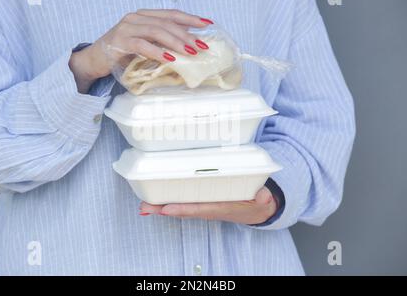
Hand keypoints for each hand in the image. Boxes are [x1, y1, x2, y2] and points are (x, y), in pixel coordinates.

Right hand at [68, 9, 213, 92]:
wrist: (93, 60)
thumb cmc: (120, 53)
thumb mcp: (143, 44)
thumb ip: (159, 42)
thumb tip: (186, 48)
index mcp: (143, 16)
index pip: (171, 14)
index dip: (190, 18)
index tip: (207, 24)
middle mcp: (136, 18)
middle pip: (167, 23)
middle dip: (187, 34)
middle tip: (201, 46)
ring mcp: (127, 28)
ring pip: (157, 31)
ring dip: (176, 42)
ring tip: (190, 52)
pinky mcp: (120, 42)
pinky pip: (142, 45)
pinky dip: (157, 52)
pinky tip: (170, 58)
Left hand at [139, 187, 277, 224]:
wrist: (257, 210)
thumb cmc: (256, 202)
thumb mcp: (263, 199)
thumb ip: (263, 197)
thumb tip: (263, 196)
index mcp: (222, 208)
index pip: (200, 208)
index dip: (183, 209)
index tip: (167, 208)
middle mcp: (209, 209)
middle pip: (183, 210)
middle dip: (163, 209)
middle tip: (144, 207)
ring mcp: (204, 207)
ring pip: (180, 207)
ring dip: (161, 207)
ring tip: (143, 205)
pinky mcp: (202, 203)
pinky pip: (183, 204)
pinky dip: (168, 203)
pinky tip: (155, 201)